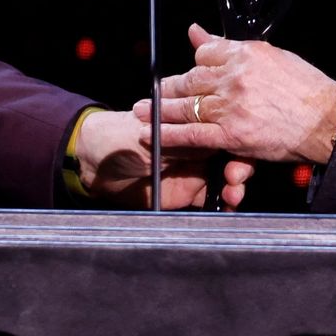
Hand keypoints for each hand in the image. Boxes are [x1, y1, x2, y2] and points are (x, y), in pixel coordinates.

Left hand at [75, 107, 255, 209]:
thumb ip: (185, 141)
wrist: (95, 164)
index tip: (238, 160)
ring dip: (234, 189)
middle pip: (231, 159)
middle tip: (235, 181)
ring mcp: (195, 172)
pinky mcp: (187, 194)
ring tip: (232, 197)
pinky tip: (226, 209)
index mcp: (193, 126)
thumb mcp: (155, 135)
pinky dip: (222, 205)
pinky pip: (211, 201)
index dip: (237, 146)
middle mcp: (199, 148)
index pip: (225, 134)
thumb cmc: (121, 137)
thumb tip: (216, 140)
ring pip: (226, 181)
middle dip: (240, 171)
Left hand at [133, 24, 335, 164]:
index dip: (194, 64)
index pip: (205, 54)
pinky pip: (193, 134)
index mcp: (244, 54)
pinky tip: (155, 135)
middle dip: (168, 88)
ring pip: (186, 106)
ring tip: (142, 111)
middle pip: (190, 79)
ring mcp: (230, 106)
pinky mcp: (231, 133)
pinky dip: (170, 135)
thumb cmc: (306, 89)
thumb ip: (229, 47)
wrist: (327, 120)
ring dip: (160, 110)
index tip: (186, 72)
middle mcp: (234, 77)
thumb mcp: (270, 56)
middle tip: (152, 92)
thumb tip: (196, 31)